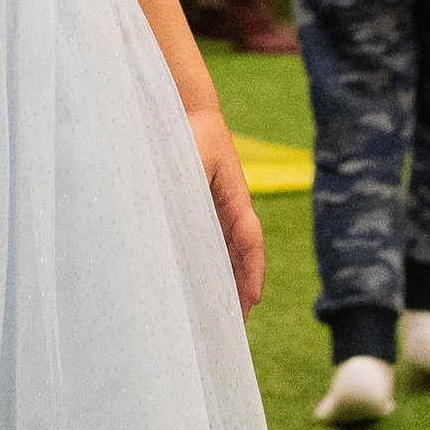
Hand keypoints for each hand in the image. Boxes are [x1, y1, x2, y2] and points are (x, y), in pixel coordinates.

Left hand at [190, 106, 265, 315]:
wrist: (187, 109)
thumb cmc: (190, 135)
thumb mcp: (190, 167)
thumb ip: (187, 197)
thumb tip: (177, 232)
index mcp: (236, 199)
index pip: (251, 243)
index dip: (252, 273)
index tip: (251, 301)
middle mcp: (230, 207)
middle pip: (240, 254)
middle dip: (240, 287)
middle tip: (234, 321)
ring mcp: (217, 207)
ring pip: (224, 250)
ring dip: (224, 278)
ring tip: (217, 310)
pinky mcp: (202, 205)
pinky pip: (207, 239)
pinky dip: (207, 261)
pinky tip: (195, 278)